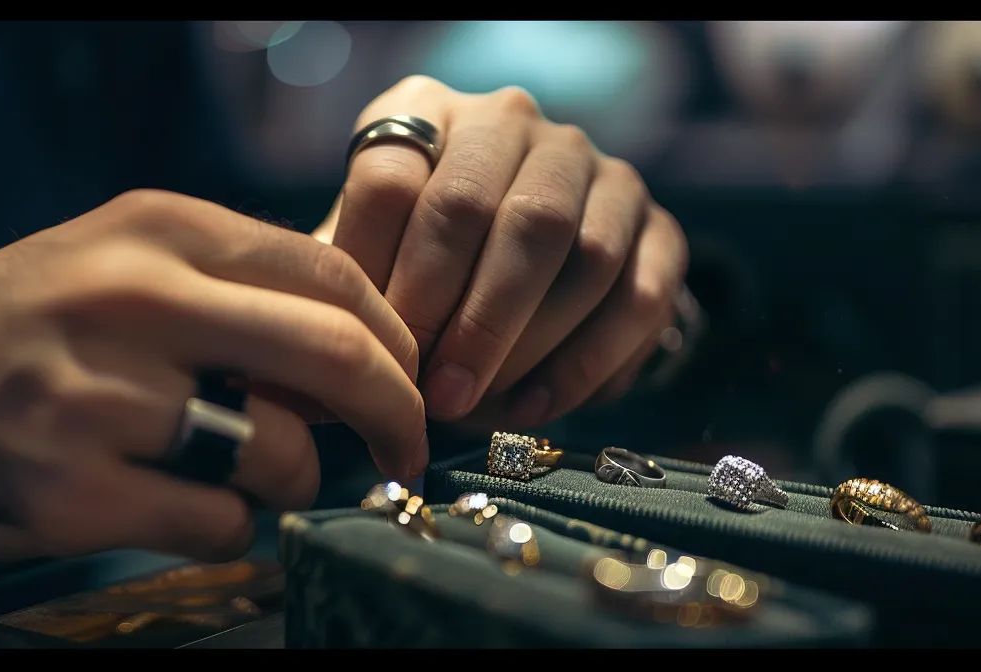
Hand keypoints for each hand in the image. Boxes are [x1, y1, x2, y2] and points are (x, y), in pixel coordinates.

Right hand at [0, 190, 427, 563]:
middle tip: (404, 448)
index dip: (394, 337)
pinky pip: (218, 522)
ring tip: (255, 478)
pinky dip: (232, 528)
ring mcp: (99, 398)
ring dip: (293, 482)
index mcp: (157, 230)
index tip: (410, 376)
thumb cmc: (24, 327)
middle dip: (395, 414)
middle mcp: (131, 301)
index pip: (330, 272)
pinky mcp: (73, 490)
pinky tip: (192, 508)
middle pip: (331, 355)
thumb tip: (358, 353)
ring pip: (279, 452)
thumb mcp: (119, 260)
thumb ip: (230, 288)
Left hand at [314, 76, 688, 430]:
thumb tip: (321, 377)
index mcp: (425, 111)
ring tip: (473, 405)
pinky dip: (584, 363)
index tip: (371, 345)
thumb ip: (346, 300)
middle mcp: (513, 121)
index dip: (375, 270)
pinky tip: (533, 408)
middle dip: (449, 314)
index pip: (389, 176)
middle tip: (429, 392)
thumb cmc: (421, 274)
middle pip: (480, 208)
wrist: (528, 273)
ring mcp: (595, 168)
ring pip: (571, 250)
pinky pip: (638, 296)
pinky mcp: (659, 228)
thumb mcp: (369, 265)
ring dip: (518, 342)